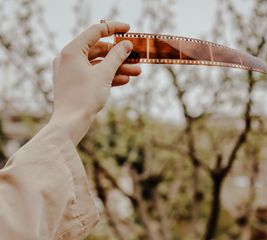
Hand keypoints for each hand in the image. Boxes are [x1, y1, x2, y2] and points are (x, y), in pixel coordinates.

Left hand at [49, 21, 140, 144]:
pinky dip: (108, 77)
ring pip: (98, 65)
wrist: (71, 123)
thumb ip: (117, 56)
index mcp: (72, 51)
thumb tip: (127, 44)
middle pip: (98, 50)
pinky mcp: (75, 83)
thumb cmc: (84, 97)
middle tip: (136, 56)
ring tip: (136, 72)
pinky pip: (94, 75)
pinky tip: (125, 80)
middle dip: (120, 55)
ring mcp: (71, 71)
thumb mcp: (104, 74)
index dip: (114, 28)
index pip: (95, 31)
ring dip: (117, 68)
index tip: (128, 29)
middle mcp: (69, 58)